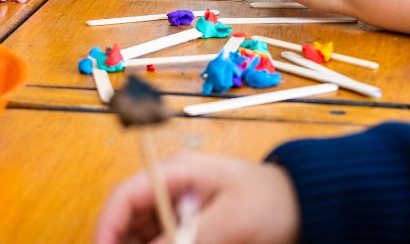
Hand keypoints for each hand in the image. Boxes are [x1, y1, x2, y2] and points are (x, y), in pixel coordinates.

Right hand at [94, 154, 298, 243]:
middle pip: (127, 220)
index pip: (124, 196)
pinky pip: (161, 241)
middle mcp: (169, 189)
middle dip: (122, 242)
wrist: (302, 204)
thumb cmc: (271, 200)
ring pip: (141, 235)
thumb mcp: (230, 221)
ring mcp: (177, 208)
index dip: (107, 226)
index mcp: (174, 174)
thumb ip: (188, 237)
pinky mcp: (188, 226)